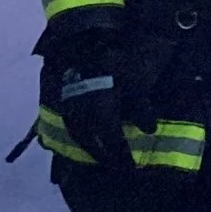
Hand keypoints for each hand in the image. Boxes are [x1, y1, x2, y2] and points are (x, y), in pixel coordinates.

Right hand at [40, 20, 131, 172]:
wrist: (82, 42)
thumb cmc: (113, 64)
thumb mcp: (135, 86)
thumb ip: (142, 111)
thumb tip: (149, 130)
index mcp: (103, 120)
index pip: (114, 147)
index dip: (123, 159)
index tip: (130, 168)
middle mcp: (84, 121)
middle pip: (94, 147)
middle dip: (105, 156)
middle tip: (113, 163)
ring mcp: (70, 111)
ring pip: (79, 137)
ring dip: (89, 147)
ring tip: (97, 150)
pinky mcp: (61, 101)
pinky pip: (69, 124)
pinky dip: (78, 132)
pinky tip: (82, 130)